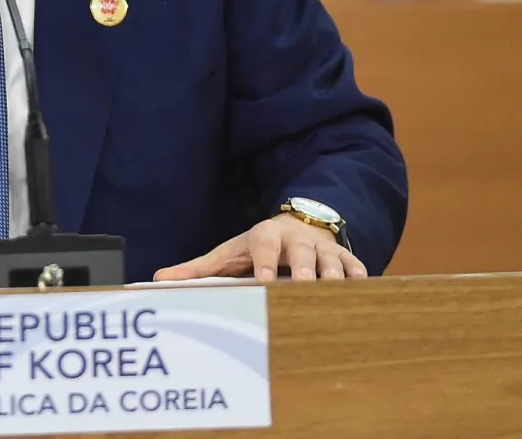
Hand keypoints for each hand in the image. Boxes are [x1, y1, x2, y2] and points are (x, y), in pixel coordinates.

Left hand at [153, 214, 367, 283]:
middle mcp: (297, 239)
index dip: (264, 262)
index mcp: (266, 235)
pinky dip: (359, 278)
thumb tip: (158, 279)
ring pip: (332, 260)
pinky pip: (355, 266)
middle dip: (304, 269)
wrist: (297, 227)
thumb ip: (197, 269)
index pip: (264, 246)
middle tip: (303, 286)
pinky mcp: (344, 257)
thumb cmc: (256, 249)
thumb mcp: (228, 254)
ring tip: (335, 293)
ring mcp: (323, 248)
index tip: (263, 281)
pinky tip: (363, 292)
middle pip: (303, 252)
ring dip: (334, 276)